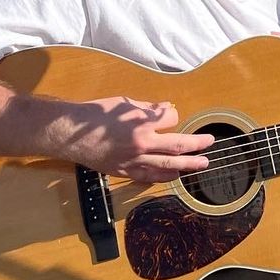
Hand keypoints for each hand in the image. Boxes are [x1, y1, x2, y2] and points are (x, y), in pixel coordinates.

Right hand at [64, 96, 214, 183]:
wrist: (71, 134)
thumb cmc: (95, 114)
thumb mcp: (123, 102)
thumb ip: (147, 108)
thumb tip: (166, 109)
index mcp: (141, 122)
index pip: (170, 119)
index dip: (175, 116)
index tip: (173, 115)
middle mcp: (141, 143)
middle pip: (176, 146)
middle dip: (196, 145)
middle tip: (209, 143)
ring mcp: (133, 160)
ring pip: (167, 166)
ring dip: (187, 165)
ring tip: (201, 164)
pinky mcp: (124, 171)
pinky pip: (149, 177)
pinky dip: (164, 177)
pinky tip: (174, 176)